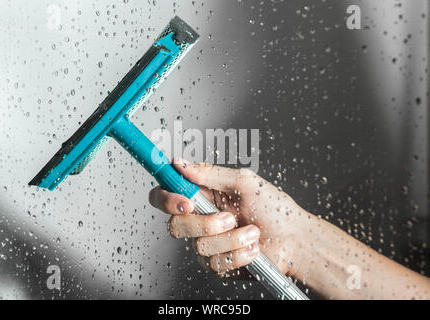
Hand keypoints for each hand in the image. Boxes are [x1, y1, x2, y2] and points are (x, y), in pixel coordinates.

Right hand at [149, 158, 309, 277]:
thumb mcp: (243, 182)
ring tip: (252, 231)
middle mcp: (200, 219)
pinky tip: (252, 247)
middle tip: (229, 217)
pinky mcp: (217, 264)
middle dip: (205, 223)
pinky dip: (239, 253)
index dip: (165, 197)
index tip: (185, 200)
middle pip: (175, 225)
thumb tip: (180, 163)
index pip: (165, 194)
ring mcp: (207, 243)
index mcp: (202, 195)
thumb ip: (210, 173)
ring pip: (199, 245)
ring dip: (232, 238)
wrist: (294, 239)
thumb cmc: (274, 208)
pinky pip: (215, 263)